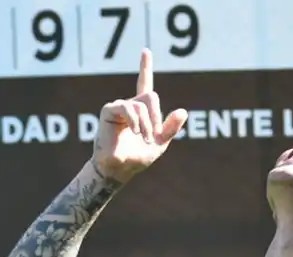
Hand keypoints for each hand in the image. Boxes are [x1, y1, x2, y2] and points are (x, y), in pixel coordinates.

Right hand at [93, 49, 187, 182]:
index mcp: (143, 112)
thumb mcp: (160, 144)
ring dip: (146, 124)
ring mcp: (119, 107)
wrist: (120, 168)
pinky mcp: (109, 111)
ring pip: (141, 105)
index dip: (145, 68)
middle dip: (156, 117)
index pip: (145, 85)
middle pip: (151, 96)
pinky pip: (126, 107)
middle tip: (153, 135)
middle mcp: (131, 105)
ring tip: (143, 138)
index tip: (145, 51)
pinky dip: (134, 119)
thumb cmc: (138, 158)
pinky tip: (134, 131)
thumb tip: (183, 111)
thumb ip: (171, 128)